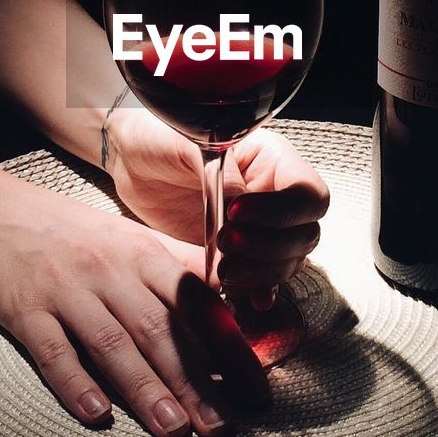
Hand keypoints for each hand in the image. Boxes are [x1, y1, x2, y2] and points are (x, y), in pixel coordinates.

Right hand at [0, 170, 269, 436]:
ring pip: (112, 344)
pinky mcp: (24, 311)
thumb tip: (231, 300)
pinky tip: (97, 415)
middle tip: (222, 424)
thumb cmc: (73, 233)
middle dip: (194, 380)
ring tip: (174, 429)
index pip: (195, 303)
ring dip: (145, 389)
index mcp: (141, 254)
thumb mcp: (130, 238)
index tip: (255, 385)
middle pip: (159, 330)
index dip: (228, 346)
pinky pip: (52, 351)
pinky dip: (75, 383)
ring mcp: (66, 291)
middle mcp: (109, 271)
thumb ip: (179, 268)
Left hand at [105, 107, 329, 309]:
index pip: (307, 192)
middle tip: (225, 242)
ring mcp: (259, 227)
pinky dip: (259, 289)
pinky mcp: (237, 254)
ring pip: (288, 260)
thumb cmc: (160, 137)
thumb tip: (241, 203)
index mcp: (272, 159)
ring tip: (224, 272)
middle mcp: (275, 194)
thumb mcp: (187, 142)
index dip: (283, 210)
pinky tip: (249, 298)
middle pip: (305, 233)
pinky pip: (263, 278)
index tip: (236, 211)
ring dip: (262, 273)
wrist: (130, 159)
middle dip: (270, 247)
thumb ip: (218, 170)